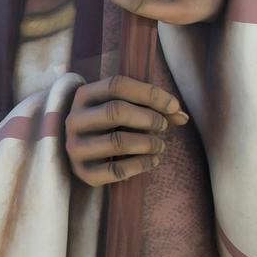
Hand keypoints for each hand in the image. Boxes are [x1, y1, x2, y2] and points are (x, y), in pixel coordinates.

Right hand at [65, 75, 188, 186]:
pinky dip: (141, 165)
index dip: (149, 93)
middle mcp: (74, 119)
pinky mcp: (82, 171)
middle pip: (116, 111)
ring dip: (148, 143)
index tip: (173, 105)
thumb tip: (182, 116)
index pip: (117, 85)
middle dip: (149, 118)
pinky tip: (153, 161)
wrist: (80, 153)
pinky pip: (116, 170)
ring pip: (117, 142)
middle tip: (163, 126)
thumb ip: (151, 107)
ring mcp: (75, 147)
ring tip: (161, 146)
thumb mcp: (123, 108)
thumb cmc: (107, 125)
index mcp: (83, 96)